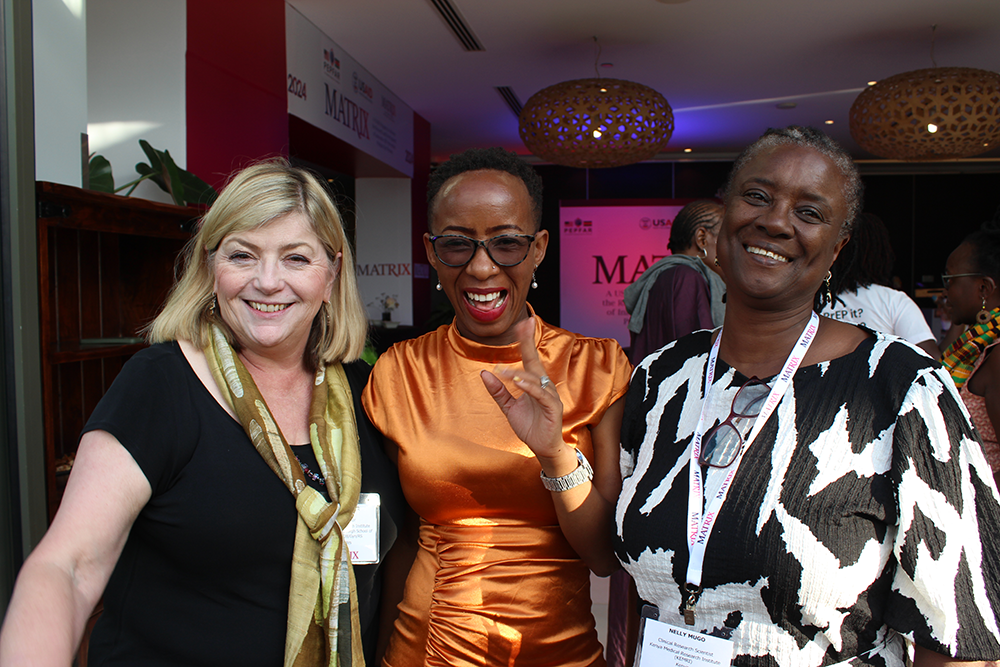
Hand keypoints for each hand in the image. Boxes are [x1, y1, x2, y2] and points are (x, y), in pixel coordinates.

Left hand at [480, 318, 566, 462]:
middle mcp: (544, 385)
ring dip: (518, 372)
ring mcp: (550, 395)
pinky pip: (541, 394)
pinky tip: (518, 382)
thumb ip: (498, 391)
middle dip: (528, 343)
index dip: (525, 341)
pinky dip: (529, 387)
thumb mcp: (509, 407)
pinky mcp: (553, 408)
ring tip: (503, 371)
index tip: (522, 324)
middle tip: (523, 325)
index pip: (529, 358)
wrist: (542, 447)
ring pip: (535, 378)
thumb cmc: (529, 426)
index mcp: (534, 382)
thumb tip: (484, 373)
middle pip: (535, 360)